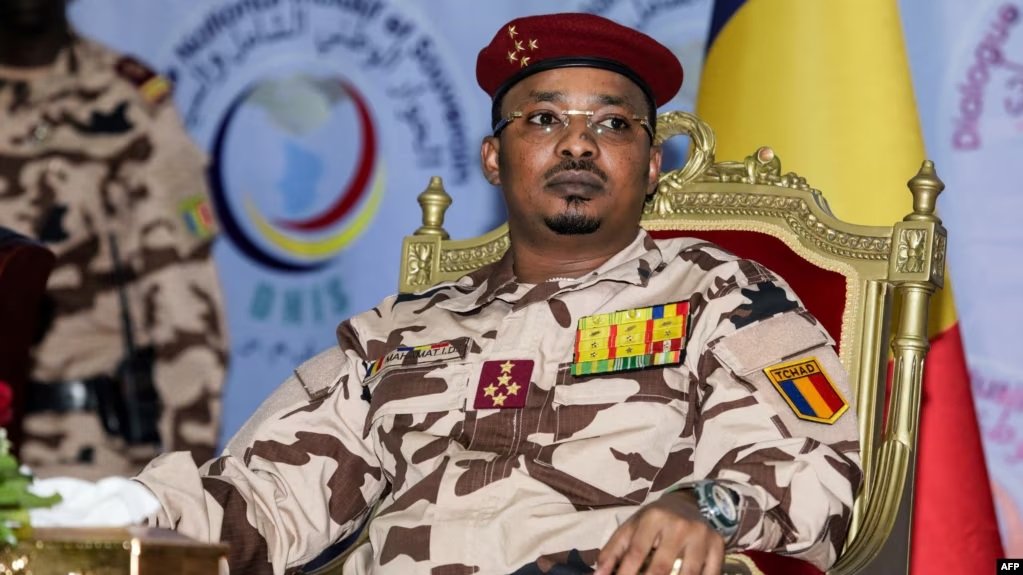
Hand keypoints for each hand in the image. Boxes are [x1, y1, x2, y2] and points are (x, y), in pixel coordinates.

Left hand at [594, 491, 724, 574]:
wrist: (688, 503)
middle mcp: (679, 525)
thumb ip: (613, 551)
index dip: (626, 574)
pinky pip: (711, 573)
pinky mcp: (718, 545)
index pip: (636, 552)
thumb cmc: (654, 521)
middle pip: (662, 567)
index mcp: (653, 518)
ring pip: (688, 574)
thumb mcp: (632, 527)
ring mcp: (701, 536)